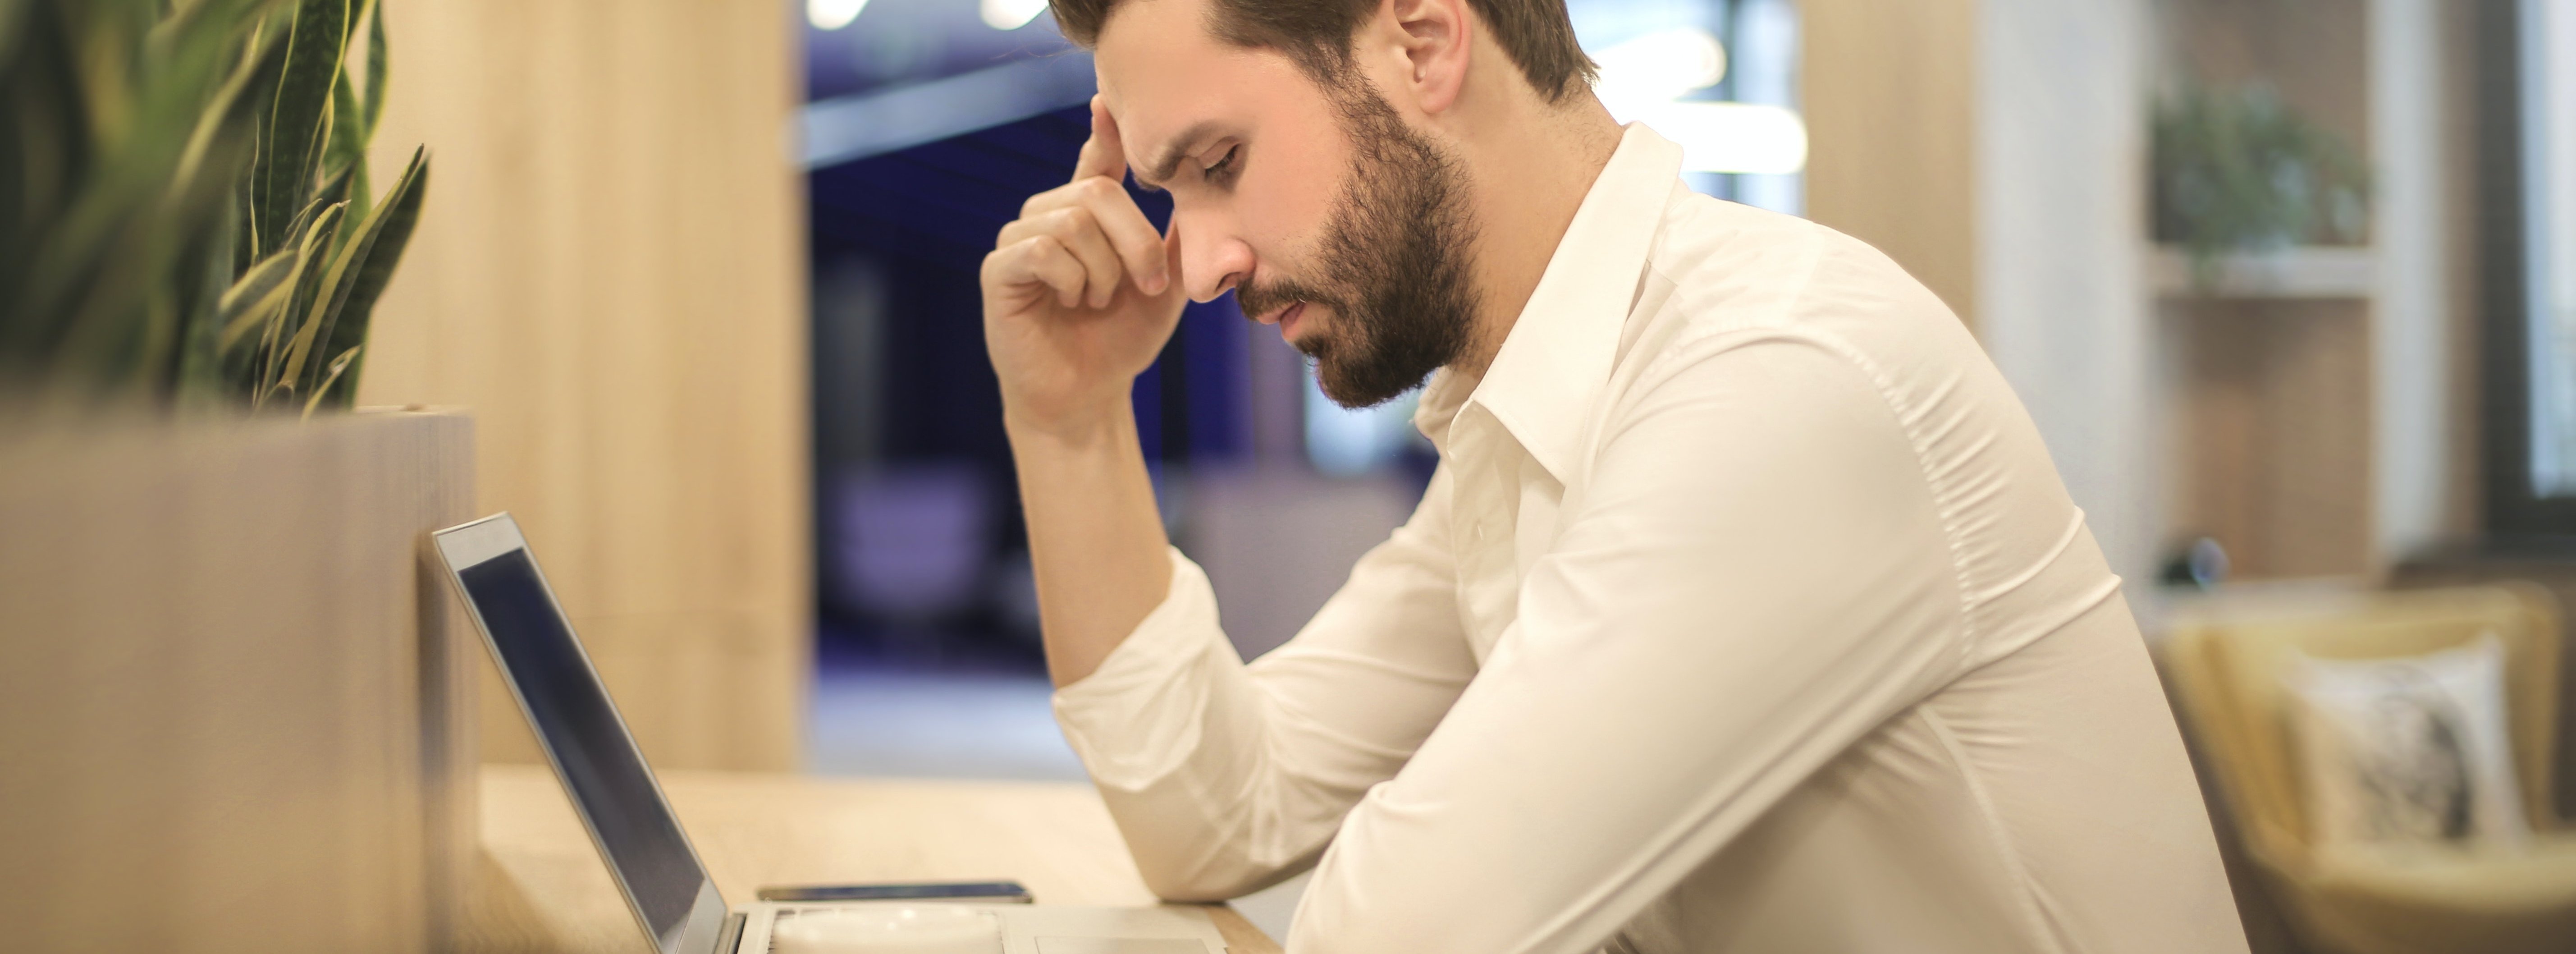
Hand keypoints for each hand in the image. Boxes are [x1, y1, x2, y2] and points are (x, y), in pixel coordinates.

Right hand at [981, 96, 1186, 438]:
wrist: (1087, 396)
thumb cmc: (1122, 340)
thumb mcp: (1165, 287)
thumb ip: (1175, 240)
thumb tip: (1198, 191)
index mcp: (1087, 216)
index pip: (1096, 160)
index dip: (1105, 131)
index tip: (1107, 101)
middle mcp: (1048, 217)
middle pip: (1095, 191)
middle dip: (1135, 241)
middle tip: (1148, 285)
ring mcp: (1018, 241)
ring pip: (1071, 220)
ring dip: (1103, 269)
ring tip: (1099, 301)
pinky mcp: (998, 271)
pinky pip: (1040, 248)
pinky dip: (1071, 277)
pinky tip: (1073, 301)